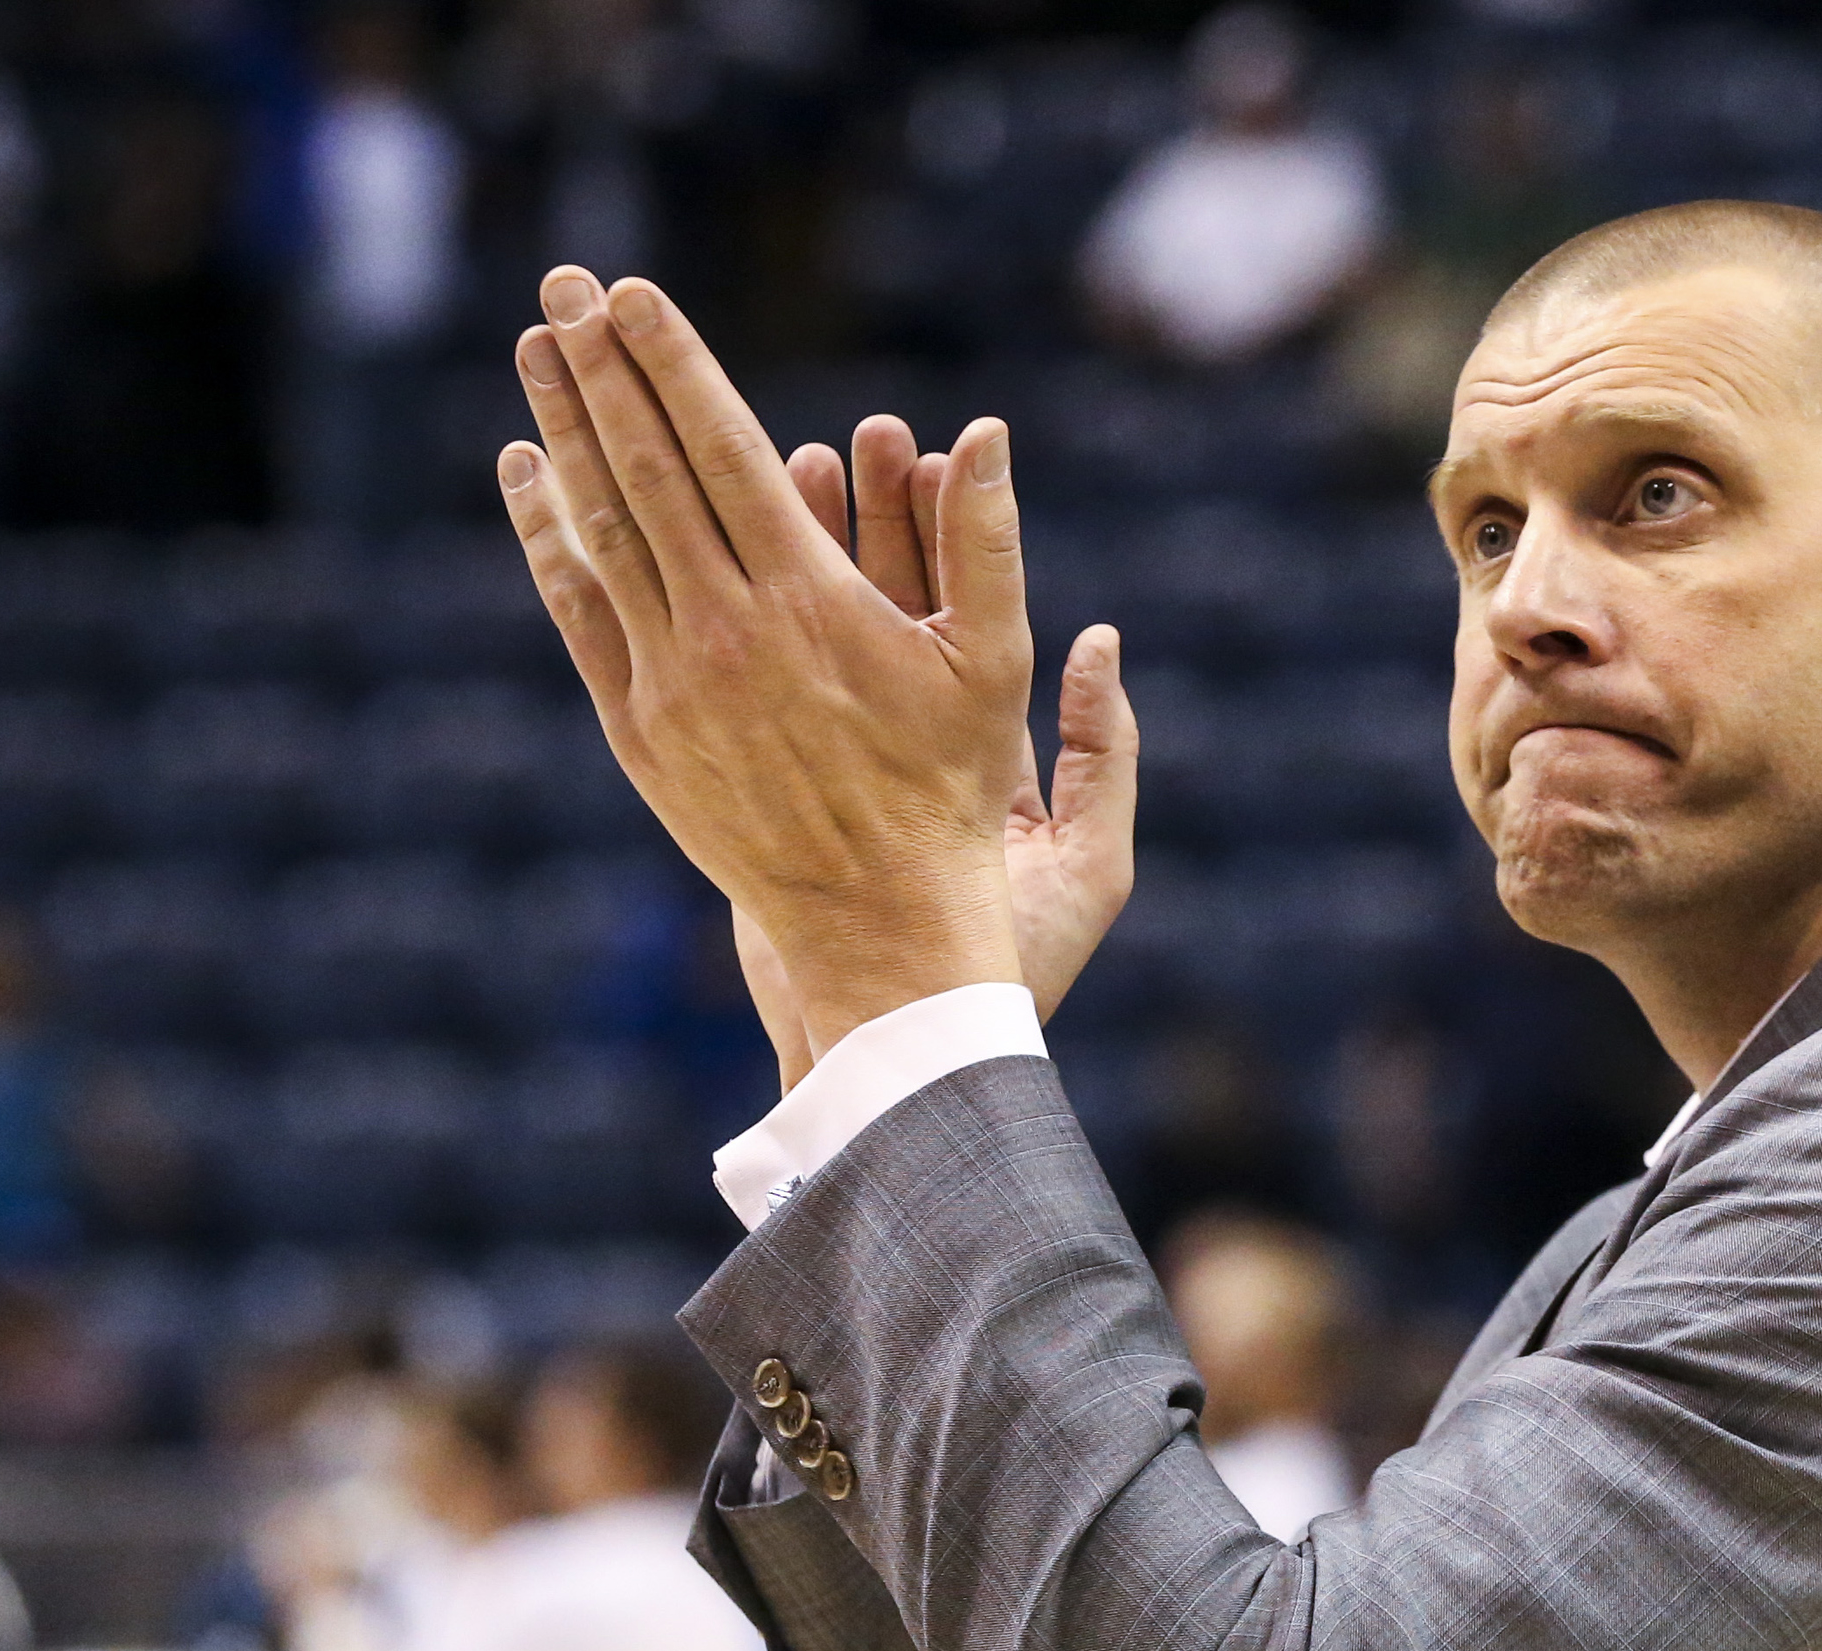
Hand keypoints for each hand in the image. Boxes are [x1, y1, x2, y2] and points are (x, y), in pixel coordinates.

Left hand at [496, 266, 1044, 1057]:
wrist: (877, 921)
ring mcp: (670, 681)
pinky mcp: (639, 730)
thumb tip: (987, 432)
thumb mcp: (993, 663)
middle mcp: (725, 629)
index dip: (674, 363)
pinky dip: (547, 537)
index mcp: (807, 600)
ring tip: (535, 350)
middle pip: (645, 470)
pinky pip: (579, 611)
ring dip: (562, 432)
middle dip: (603, 369)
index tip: (632, 293)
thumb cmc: (951, 791)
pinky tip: (527, 476)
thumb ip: (986, 542)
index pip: (721, 449)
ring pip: (599, 531)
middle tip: (563, 284)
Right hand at [775, 422, 1139, 1061]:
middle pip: (889, 606)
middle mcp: (909, 746)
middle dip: (871, 520)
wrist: (921, 1044)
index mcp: (981, 749)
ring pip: (818, 638)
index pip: (964, 613)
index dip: (944, 535)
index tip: (931, 456)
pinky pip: (768, 693)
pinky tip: (721, 559)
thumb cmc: (1012, 966)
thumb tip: (1100, 637)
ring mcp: (843, 764)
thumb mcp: (1087, 860)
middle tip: (859, 434)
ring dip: (806, 556)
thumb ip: (1099, 755)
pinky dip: (749, 630)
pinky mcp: (790, 796)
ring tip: (793, 463)